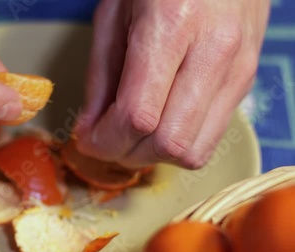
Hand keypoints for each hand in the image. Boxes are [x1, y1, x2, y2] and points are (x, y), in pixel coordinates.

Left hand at [75, 0, 269, 168]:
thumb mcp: (113, 14)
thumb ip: (99, 78)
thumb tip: (89, 130)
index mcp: (170, 26)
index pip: (138, 116)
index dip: (106, 141)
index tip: (88, 141)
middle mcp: (213, 52)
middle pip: (168, 143)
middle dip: (127, 153)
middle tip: (106, 141)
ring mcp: (237, 69)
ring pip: (194, 150)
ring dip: (154, 155)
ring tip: (132, 135)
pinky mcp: (246, 80)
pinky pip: (211, 136)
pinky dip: (178, 142)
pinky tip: (159, 123)